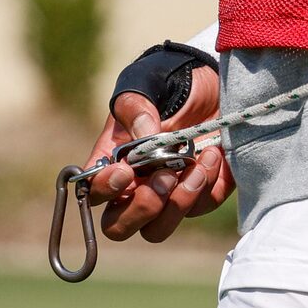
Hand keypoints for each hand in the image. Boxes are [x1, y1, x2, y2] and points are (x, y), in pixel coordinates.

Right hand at [81, 63, 230, 242]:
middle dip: (141, 210)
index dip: (105, 190)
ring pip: (159, 229)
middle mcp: (135, 185)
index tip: (125, 170)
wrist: (207, 79)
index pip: (94, 193)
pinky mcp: (201, 194)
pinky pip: (200, 207)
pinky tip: (213, 154)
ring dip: (177, 203)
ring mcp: (167, 195)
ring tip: (195, 165)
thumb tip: (146, 139)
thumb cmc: (165, 82)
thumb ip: (137, 109)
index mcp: (112, 161)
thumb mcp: (144, 85)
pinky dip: (207, 186)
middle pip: (120, 226)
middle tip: (164, 178)